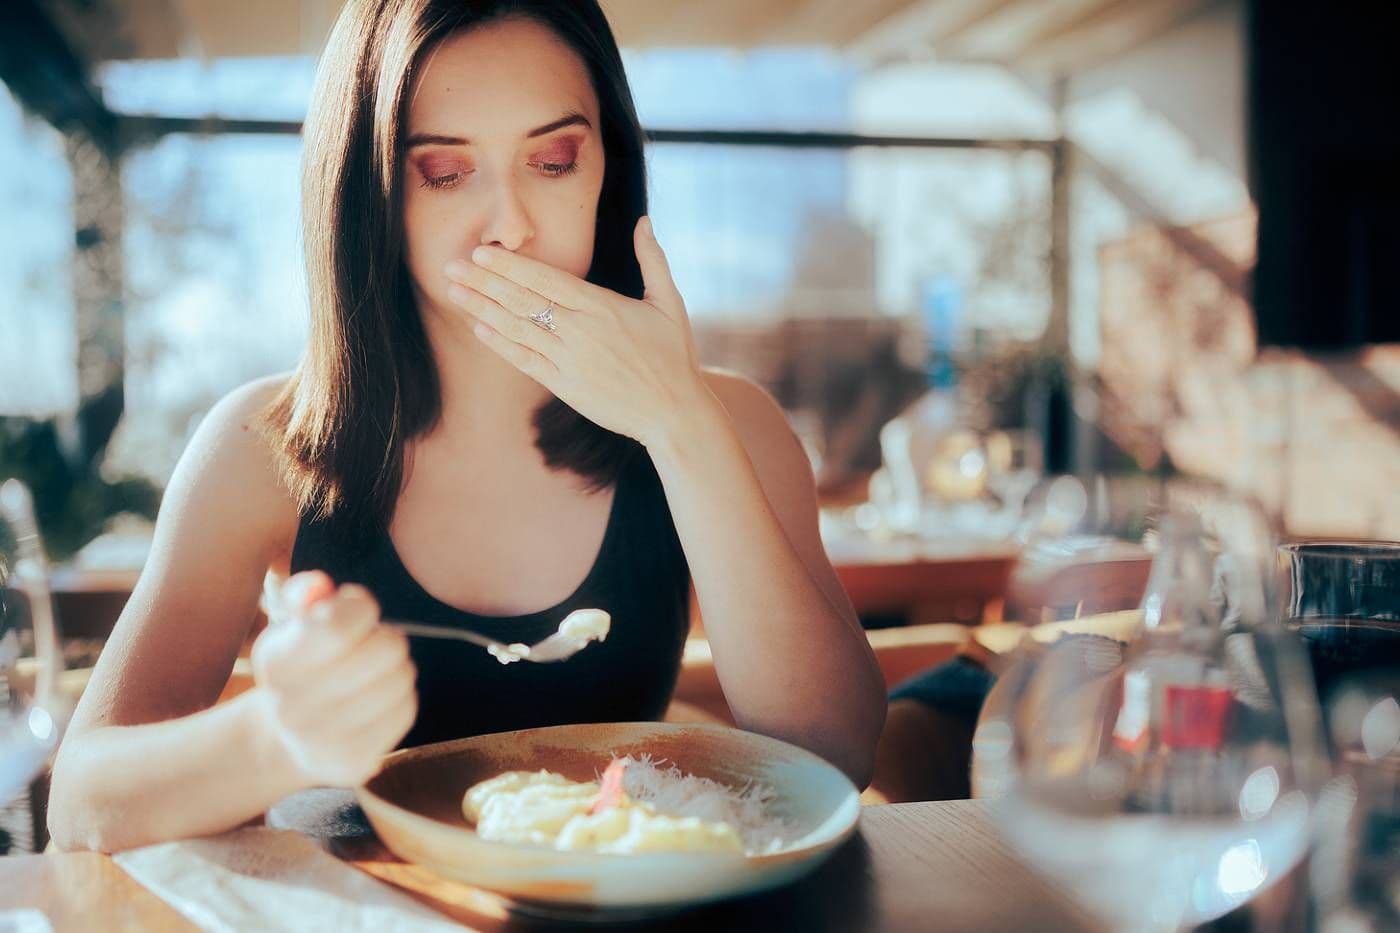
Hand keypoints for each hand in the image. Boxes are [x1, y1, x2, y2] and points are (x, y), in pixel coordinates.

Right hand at [250, 571, 416, 785]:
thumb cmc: (302, 665)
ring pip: (402, 676)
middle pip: (386, 648)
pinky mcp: (355, 762)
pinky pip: (406, 709)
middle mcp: (293, 708)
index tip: (353, 611)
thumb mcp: (293, 623)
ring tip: (374, 671)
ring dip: (396, 665)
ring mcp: (323, 742)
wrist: (290, 738)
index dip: (360, 607)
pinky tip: (378, 699)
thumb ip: (303, 594)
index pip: (338, 625)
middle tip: (368, 645)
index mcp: (275, 663)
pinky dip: (400, 696)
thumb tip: (318, 587)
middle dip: (384, 636)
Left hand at [443, 216, 711, 447]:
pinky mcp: (566, 386)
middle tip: (452, 265)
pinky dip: (502, 344)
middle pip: (522, 300)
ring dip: (482, 308)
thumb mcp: (670, 302)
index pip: (546, 279)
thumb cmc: (674, 357)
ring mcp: (570, 360)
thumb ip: (652, 259)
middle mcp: (581, 331)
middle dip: (484, 281)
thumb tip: (644, 220)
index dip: (510, 266)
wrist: (674, 413)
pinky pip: (526, 360)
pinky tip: (480, 328)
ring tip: (455, 292)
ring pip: (518, 328)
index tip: (482, 252)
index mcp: (602, 306)